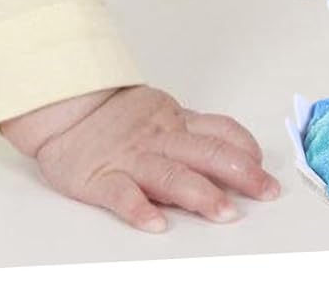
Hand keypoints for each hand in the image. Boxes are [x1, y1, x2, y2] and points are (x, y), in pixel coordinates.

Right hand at [0, 85, 280, 231]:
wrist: (63, 105)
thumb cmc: (116, 116)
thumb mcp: (162, 112)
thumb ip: (196, 131)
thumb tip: (240, 151)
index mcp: (175, 122)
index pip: (220, 131)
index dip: (246, 150)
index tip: (265, 171)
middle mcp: (160, 140)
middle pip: (206, 153)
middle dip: (240, 173)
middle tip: (265, 193)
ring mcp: (132, 158)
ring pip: (171, 174)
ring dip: (200, 194)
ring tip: (224, 213)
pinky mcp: (102, 177)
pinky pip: (122, 195)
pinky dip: (139, 209)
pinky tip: (155, 224)